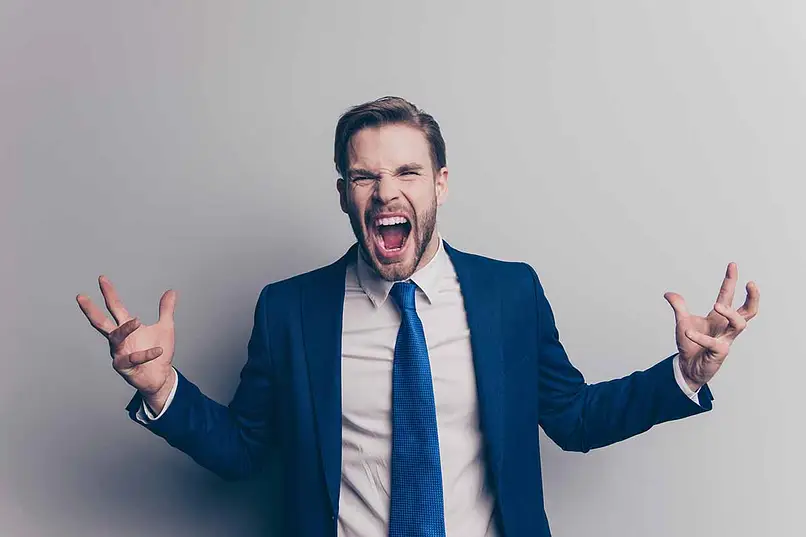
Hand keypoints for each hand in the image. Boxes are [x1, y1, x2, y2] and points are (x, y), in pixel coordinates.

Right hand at [77, 275, 176, 404]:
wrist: (161, 376)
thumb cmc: (159, 352)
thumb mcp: (166, 327)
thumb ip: (166, 310)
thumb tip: (172, 291)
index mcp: (126, 327)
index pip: (115, 307)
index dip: (109, 293)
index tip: (102, 278)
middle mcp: (119, 339)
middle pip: (101, 322)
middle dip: (91, 309)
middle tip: (81, 297)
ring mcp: (119, 353)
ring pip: (116, 338)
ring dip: (126, 329)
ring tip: (137, 321)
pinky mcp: (124, 368)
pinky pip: (133, 358)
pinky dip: (146, 354)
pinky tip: (157, 350)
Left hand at [663, 262, 759, 390]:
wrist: (687, 368)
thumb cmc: (690, 345)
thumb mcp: (682, 322)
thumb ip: (678, 307)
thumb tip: (669, 293)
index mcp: (718, 318)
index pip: (727, 296)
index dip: (730, 281)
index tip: (732, 265)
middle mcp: (725, 327)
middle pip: (748, 311)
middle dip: (752, 297)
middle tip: (751, 283)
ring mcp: (725, 340)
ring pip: (739, 325)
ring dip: (729, 313)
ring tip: (716, 305)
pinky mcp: (719, 353)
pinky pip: (714, 343)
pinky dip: (700, 337)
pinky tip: (687, 332)